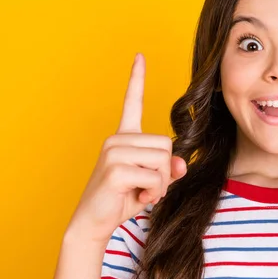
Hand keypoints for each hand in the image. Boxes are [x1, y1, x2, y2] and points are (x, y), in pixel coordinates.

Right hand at [67, 53, 187, 242]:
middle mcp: (117, 138)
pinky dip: (154, 192)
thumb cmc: (123, 199)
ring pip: (162, 160)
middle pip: (166, 144)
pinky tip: (138, 197)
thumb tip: (182, 164)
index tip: (140, 56)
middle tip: (149, 186)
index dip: (137, 79)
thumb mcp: (152, 182)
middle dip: (165, 171)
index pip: (132, 102)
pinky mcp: (114, 168)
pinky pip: (154, 176)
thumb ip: (168, 170)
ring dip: (160, 183)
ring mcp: (113, 151)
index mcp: (125, 137)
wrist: (94, 222)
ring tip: (143, 191)